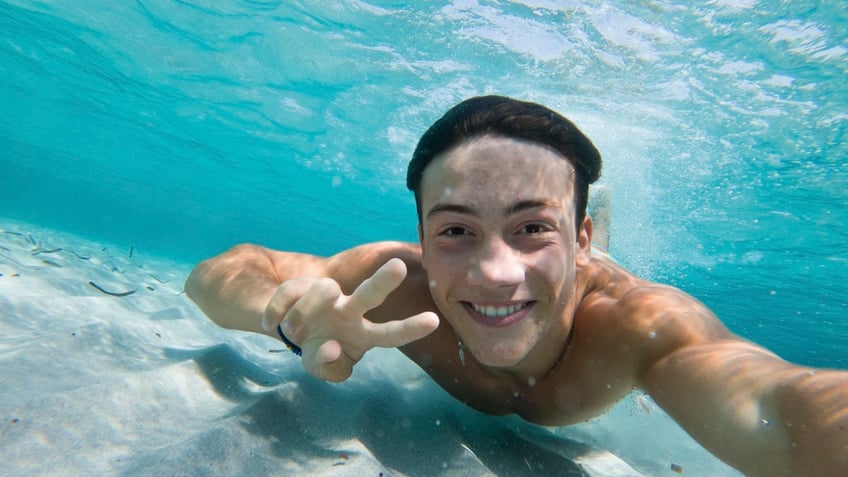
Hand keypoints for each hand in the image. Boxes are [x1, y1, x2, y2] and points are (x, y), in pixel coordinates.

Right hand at [261, 258, 439, 381]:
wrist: (290, 330)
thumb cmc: (320, 350)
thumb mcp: (324, 368)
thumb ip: (330, 368)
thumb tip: (331, 348)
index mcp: (362, 334)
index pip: (389, 334)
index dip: (410, 328)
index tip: (434, 320)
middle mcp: (350, 310)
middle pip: (369, 293)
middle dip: (384, 281)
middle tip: (398, 267)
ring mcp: (327, 295)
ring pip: (323, 291)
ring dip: (303, 314)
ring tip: (293, 331)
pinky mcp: (301, 285)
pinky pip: (289, 292)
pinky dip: (277, 310)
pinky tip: (271, 323)